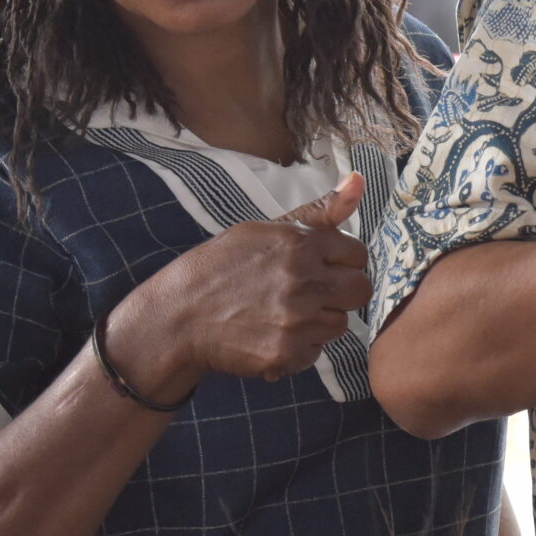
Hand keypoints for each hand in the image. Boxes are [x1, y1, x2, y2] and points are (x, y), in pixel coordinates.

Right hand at [117, 173, 372, 392]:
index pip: (358, 255)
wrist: (176, 319)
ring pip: (340, 323)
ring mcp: (295, 320)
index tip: (322, 267)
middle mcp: (303, 280)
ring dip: (319, 321)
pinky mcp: (286, 353)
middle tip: (310, 293)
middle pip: (360, 291)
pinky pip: (316, 351)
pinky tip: (272, 334)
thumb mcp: (264, 230)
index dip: (342, 262)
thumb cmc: (220, 269)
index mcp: (301, 244)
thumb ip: (318, 211)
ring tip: (284, 314)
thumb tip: (358, 181)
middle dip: (341, 292)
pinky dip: (299, 347)